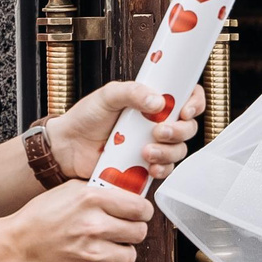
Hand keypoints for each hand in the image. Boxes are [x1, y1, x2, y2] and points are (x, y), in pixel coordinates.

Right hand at [1, 181, 153, 261]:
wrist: (15, 247)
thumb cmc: (39, 218)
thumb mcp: (70, 191)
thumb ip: (102, 191)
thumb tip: (128, 193)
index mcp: (92, 199)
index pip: (141, 208)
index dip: (143, 211)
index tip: (140, 214)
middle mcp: (94, 225)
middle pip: (140, 232)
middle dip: (133, 230)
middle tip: (122, 229)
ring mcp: (91, 252)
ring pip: (130, 255)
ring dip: (121, 250)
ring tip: (106, 244)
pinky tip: (93, 257)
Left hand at [44, 81, 207, 184]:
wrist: (67, 148)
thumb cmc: (85, 118)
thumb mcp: (107, 96)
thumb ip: (132, 92)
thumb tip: (158, 101)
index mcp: (153, 102)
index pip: (187, 97)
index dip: (195, 103)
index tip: (186, 110)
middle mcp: (157, 123)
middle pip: (188, 127)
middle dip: (180, 131)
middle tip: (159, 132)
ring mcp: (153, 145)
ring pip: (179, 150)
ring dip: (168, 152)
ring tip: (146, 151)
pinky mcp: (145, 166)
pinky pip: (165, 169)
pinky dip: (162, 169)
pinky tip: (149, 168)